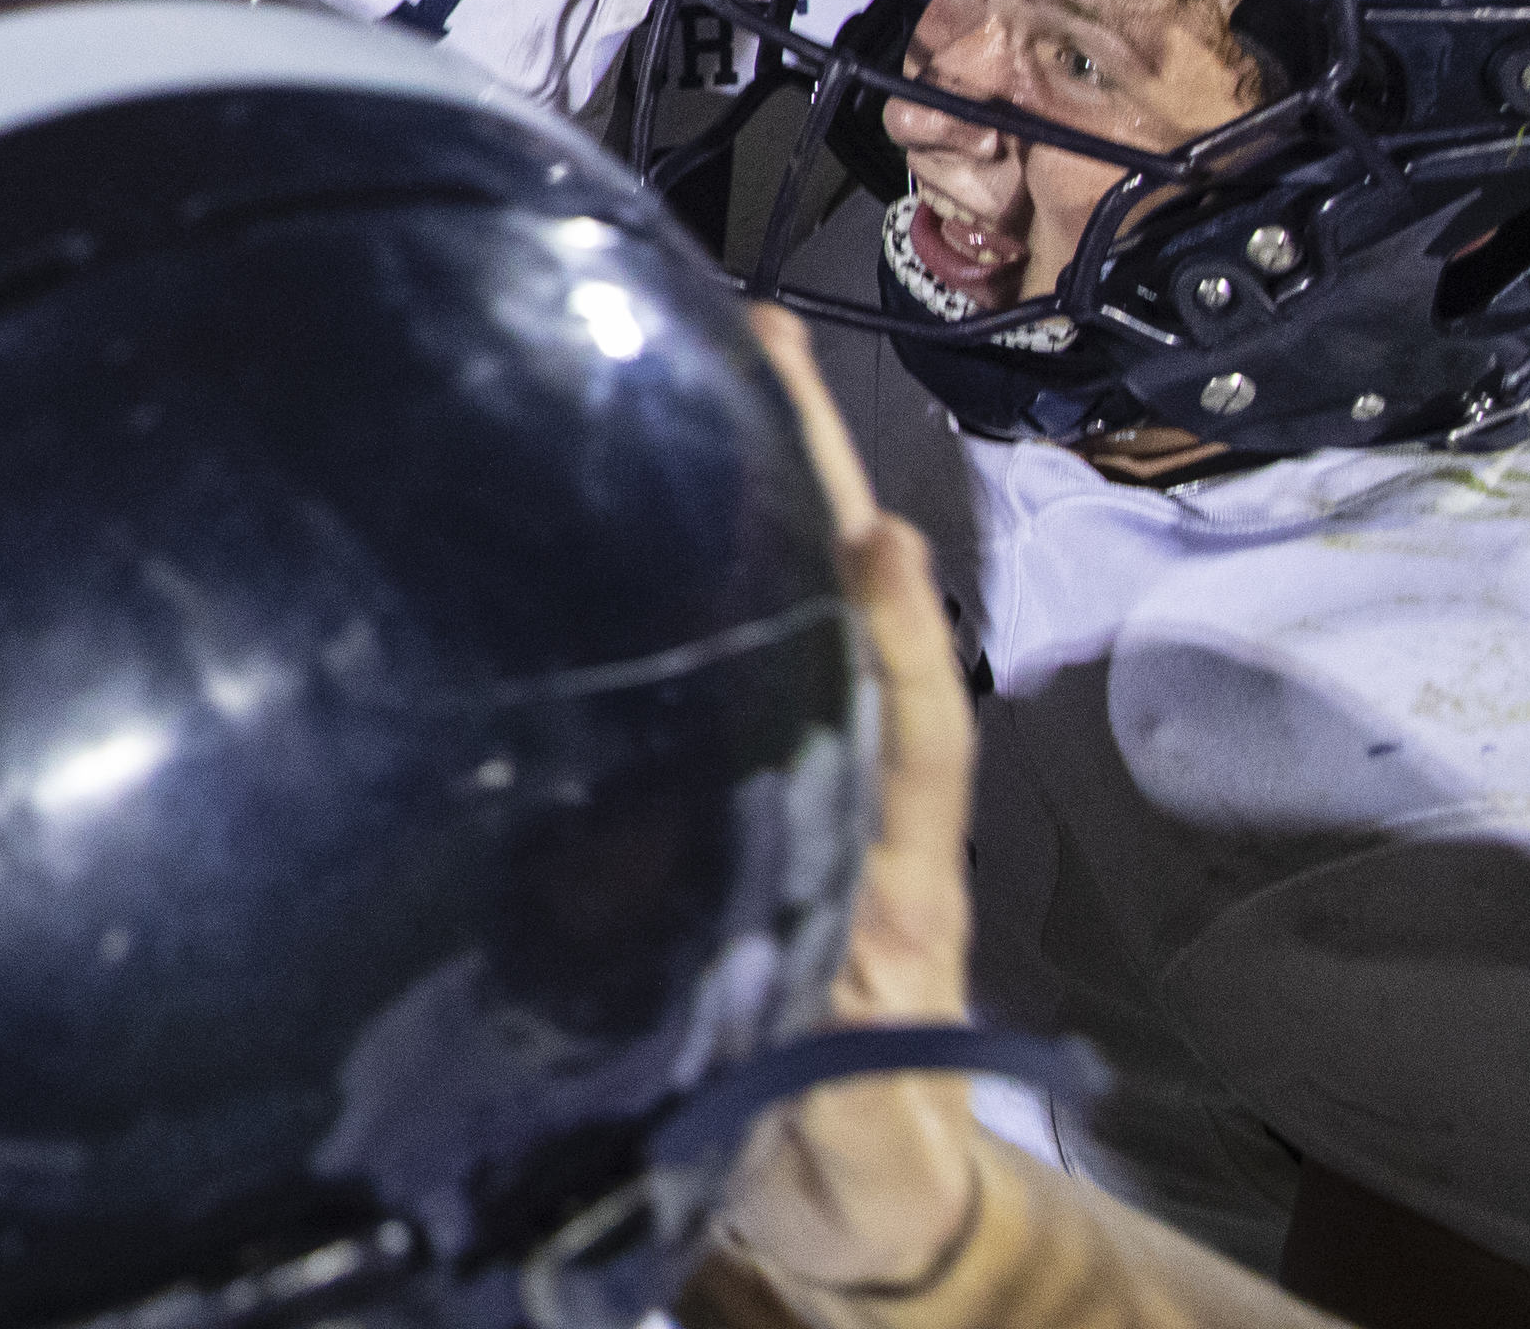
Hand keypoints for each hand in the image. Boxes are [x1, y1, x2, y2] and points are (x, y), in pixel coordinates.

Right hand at [711, 309, 992, 1294]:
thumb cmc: (850, 1155)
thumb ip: (826, 1076)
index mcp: (889, 874)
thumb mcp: (843, 1132)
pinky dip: (686, 550)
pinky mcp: (728, 785)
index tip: (875, 541)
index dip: (894, 642)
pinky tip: (624, 463)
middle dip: (812, 474)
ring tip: (714, 348)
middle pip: (841, 612)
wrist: (849, 1194)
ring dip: (758, 477)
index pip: (905, 736)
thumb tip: (793, 1013)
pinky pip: (715, 648)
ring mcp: (796, 776)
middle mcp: (848, 795)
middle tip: (761, 336)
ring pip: (785, 605)